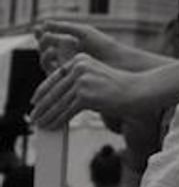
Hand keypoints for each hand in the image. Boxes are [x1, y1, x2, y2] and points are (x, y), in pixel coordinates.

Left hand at [30, 54, 144, 129]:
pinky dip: (58, 120)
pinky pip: (67, 111)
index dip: (42, 91)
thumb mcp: (95, 78)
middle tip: (34, 116)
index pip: (55, 77)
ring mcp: (82, 80)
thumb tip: (57, 98)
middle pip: (54, 90)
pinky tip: (53, 126)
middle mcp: (78, 67)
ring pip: (58, 102)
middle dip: (42, 106)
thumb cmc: (118, 88)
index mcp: (79, 60)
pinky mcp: (85, 95)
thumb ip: (77, 83)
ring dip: (47, 115)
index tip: (35, 101)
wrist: (137, 91)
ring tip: (40, 124)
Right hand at [36, 17, 134, 75]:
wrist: (118, 62)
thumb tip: (45, 22)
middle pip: (46, 51)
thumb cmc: (103, 45)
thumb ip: (65, 28)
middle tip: (42, 35)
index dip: (42, 34)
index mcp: (69, 45)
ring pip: (47, 62)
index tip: (38, 27)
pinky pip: (52, 71)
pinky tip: (52, 51)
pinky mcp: (67, 79)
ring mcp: (66, 68)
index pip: (50, 40)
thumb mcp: (83, 33)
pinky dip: (49, 61)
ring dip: (44, 52)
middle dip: (42, 43)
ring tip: (48, 43)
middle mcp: (65, 57)